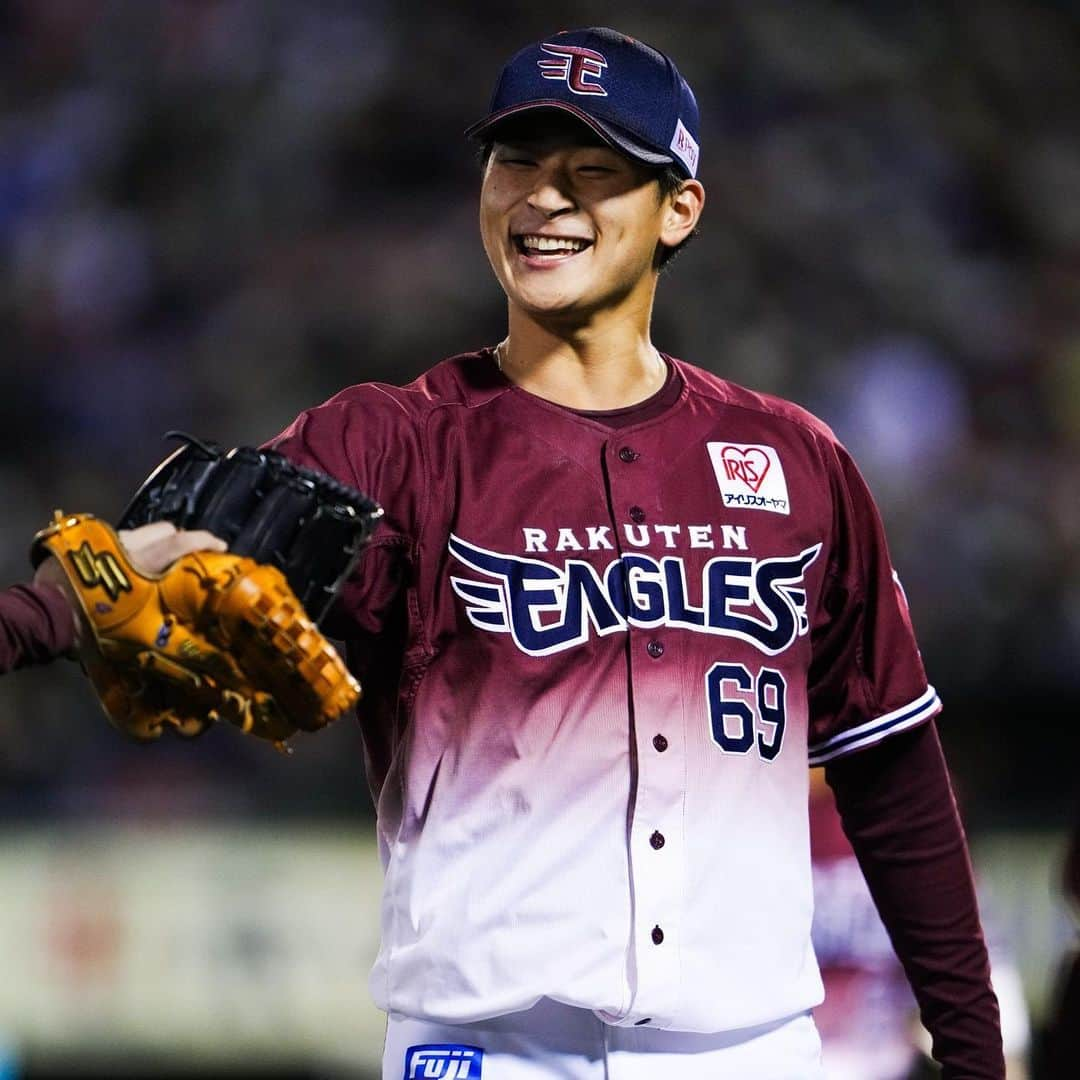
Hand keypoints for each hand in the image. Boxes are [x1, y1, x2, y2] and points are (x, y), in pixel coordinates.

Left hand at [34, 521, 226, 647]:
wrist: (44, 616)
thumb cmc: (92, 626)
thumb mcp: (136, 630)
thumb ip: (166, 619)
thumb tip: (195, 631)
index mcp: (141, 562)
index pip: (180, 542)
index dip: (205, 542)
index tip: (221, 546)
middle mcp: (126, 544)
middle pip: (165, 529)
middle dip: (182, 540)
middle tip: (190, 557)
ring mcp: (105, 541)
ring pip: (141, 532)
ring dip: (155, 543)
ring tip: (158, 563)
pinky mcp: (87, 542)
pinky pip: (119, 539)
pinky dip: (131, 548)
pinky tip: (129, 566)